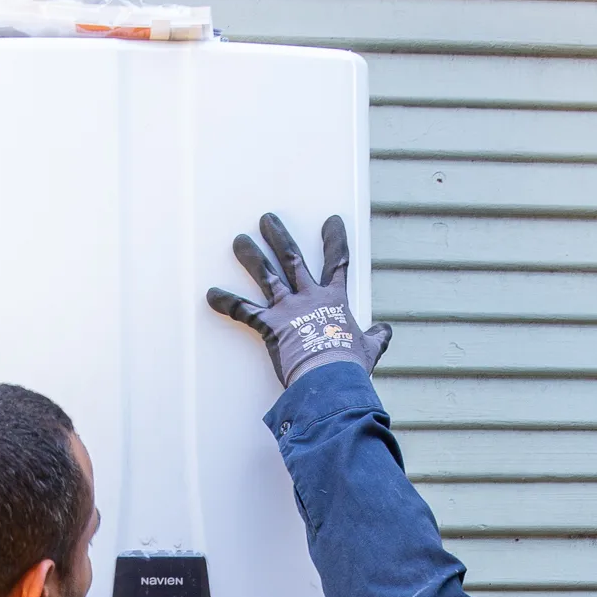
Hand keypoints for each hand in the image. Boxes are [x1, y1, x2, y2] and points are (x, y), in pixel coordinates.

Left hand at [207, 212, 391, 386]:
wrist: (330, 377)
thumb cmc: (350, 365)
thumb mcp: (370, 349)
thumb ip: (376, 337)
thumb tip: (385, 331)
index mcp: (334, 300)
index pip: (337, 262)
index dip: (335, 240)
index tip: (331, 221)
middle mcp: (309, 297)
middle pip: (292, 258)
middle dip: (279, 236)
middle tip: (266, 219)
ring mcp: (288, 309)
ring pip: (267, 276)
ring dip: (251, 257)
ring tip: (239, 241)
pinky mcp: (270, 326)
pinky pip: (244, 311)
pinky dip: (226, 302)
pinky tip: (210, 294)